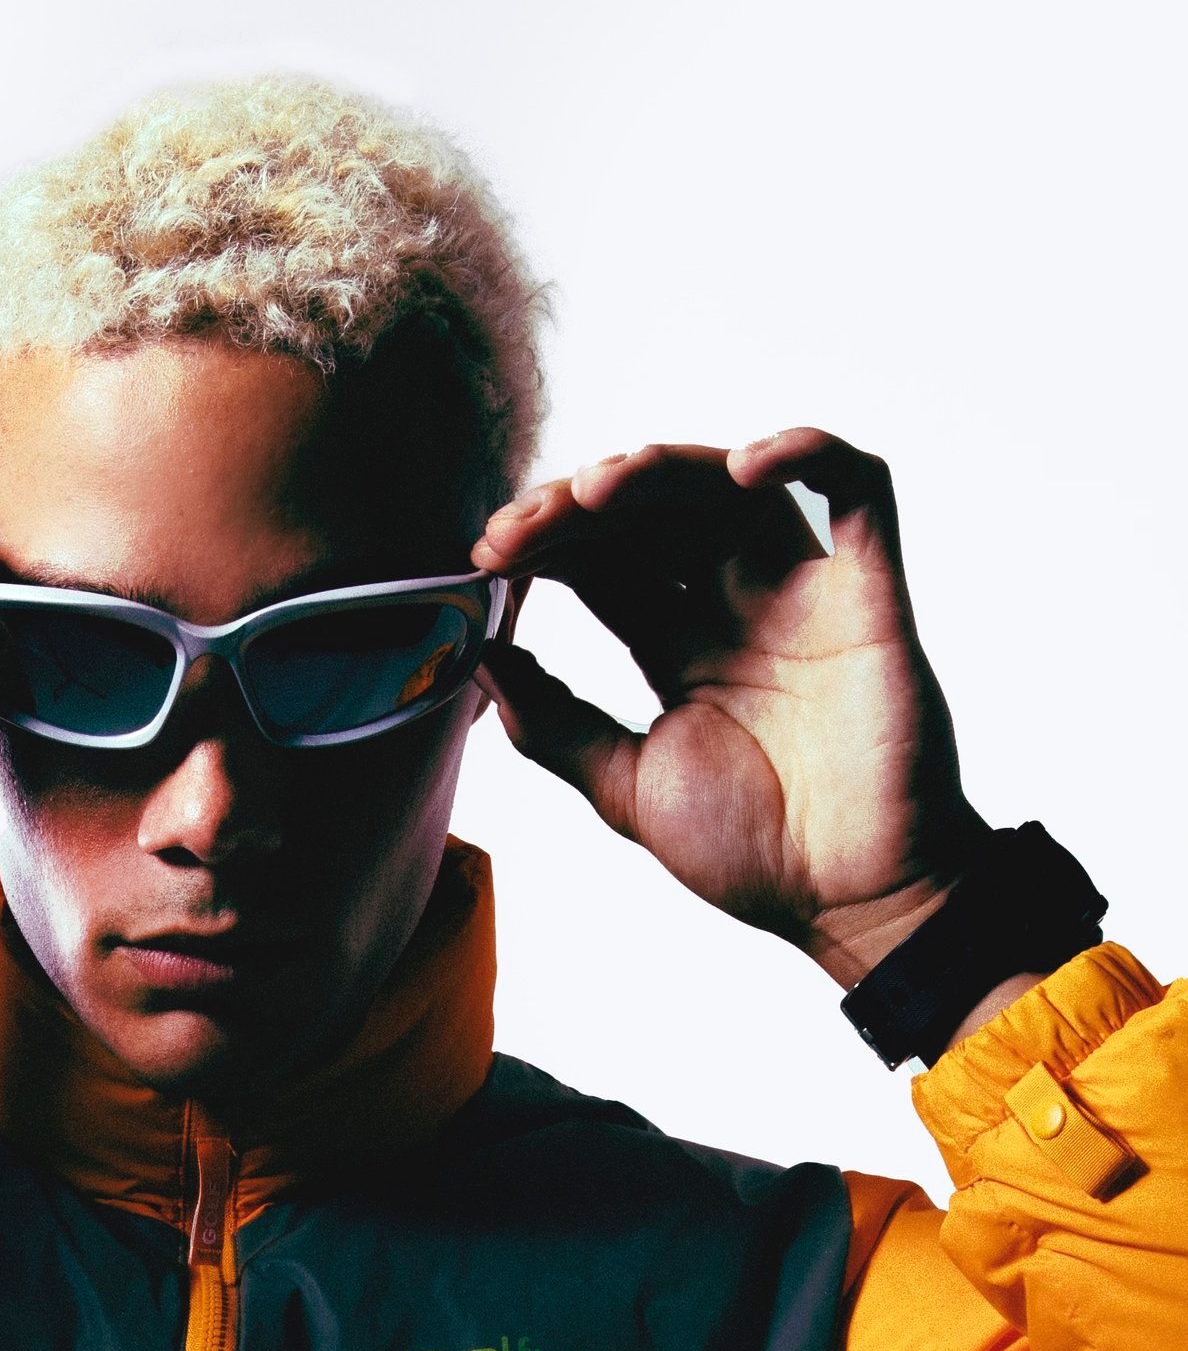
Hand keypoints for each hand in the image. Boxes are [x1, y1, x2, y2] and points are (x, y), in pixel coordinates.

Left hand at [472, 430, 991, 983]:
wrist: (847, 898)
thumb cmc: (752, 850)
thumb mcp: (623, 783)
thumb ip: (554, 723)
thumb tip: (482, 663)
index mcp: (677, 643)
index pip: (603, 561)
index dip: (546, 545)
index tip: (488, 559)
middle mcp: (735, 602)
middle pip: (651, 514)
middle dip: (576, 507)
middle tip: (515, 531)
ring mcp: (801, 588)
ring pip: (727, 485)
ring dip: (658, 470)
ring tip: (593, 490)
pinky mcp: (868, 587)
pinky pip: (854, 486)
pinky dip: (805, 452)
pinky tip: (742, 467)